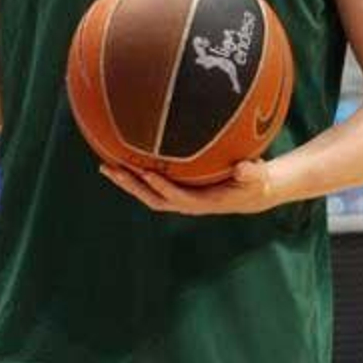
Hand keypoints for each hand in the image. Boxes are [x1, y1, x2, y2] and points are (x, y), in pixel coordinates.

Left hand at [99, 159, 281, 215]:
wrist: (249, 193)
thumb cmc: (253, 182)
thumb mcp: (257, 177)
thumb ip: (251, 173)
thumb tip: (245, 168)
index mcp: (203, 202)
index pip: (178, 197)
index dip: (162, 187)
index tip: (147, 172)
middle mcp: (186, 203)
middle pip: (153, 198)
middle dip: (132, 185)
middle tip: (113, 169)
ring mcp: (177, 198)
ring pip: (146, 193)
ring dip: (126, 182)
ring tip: (105, 166)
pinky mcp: (174, 190)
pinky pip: (149, 185)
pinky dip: (133, 175)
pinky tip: (118, 158)